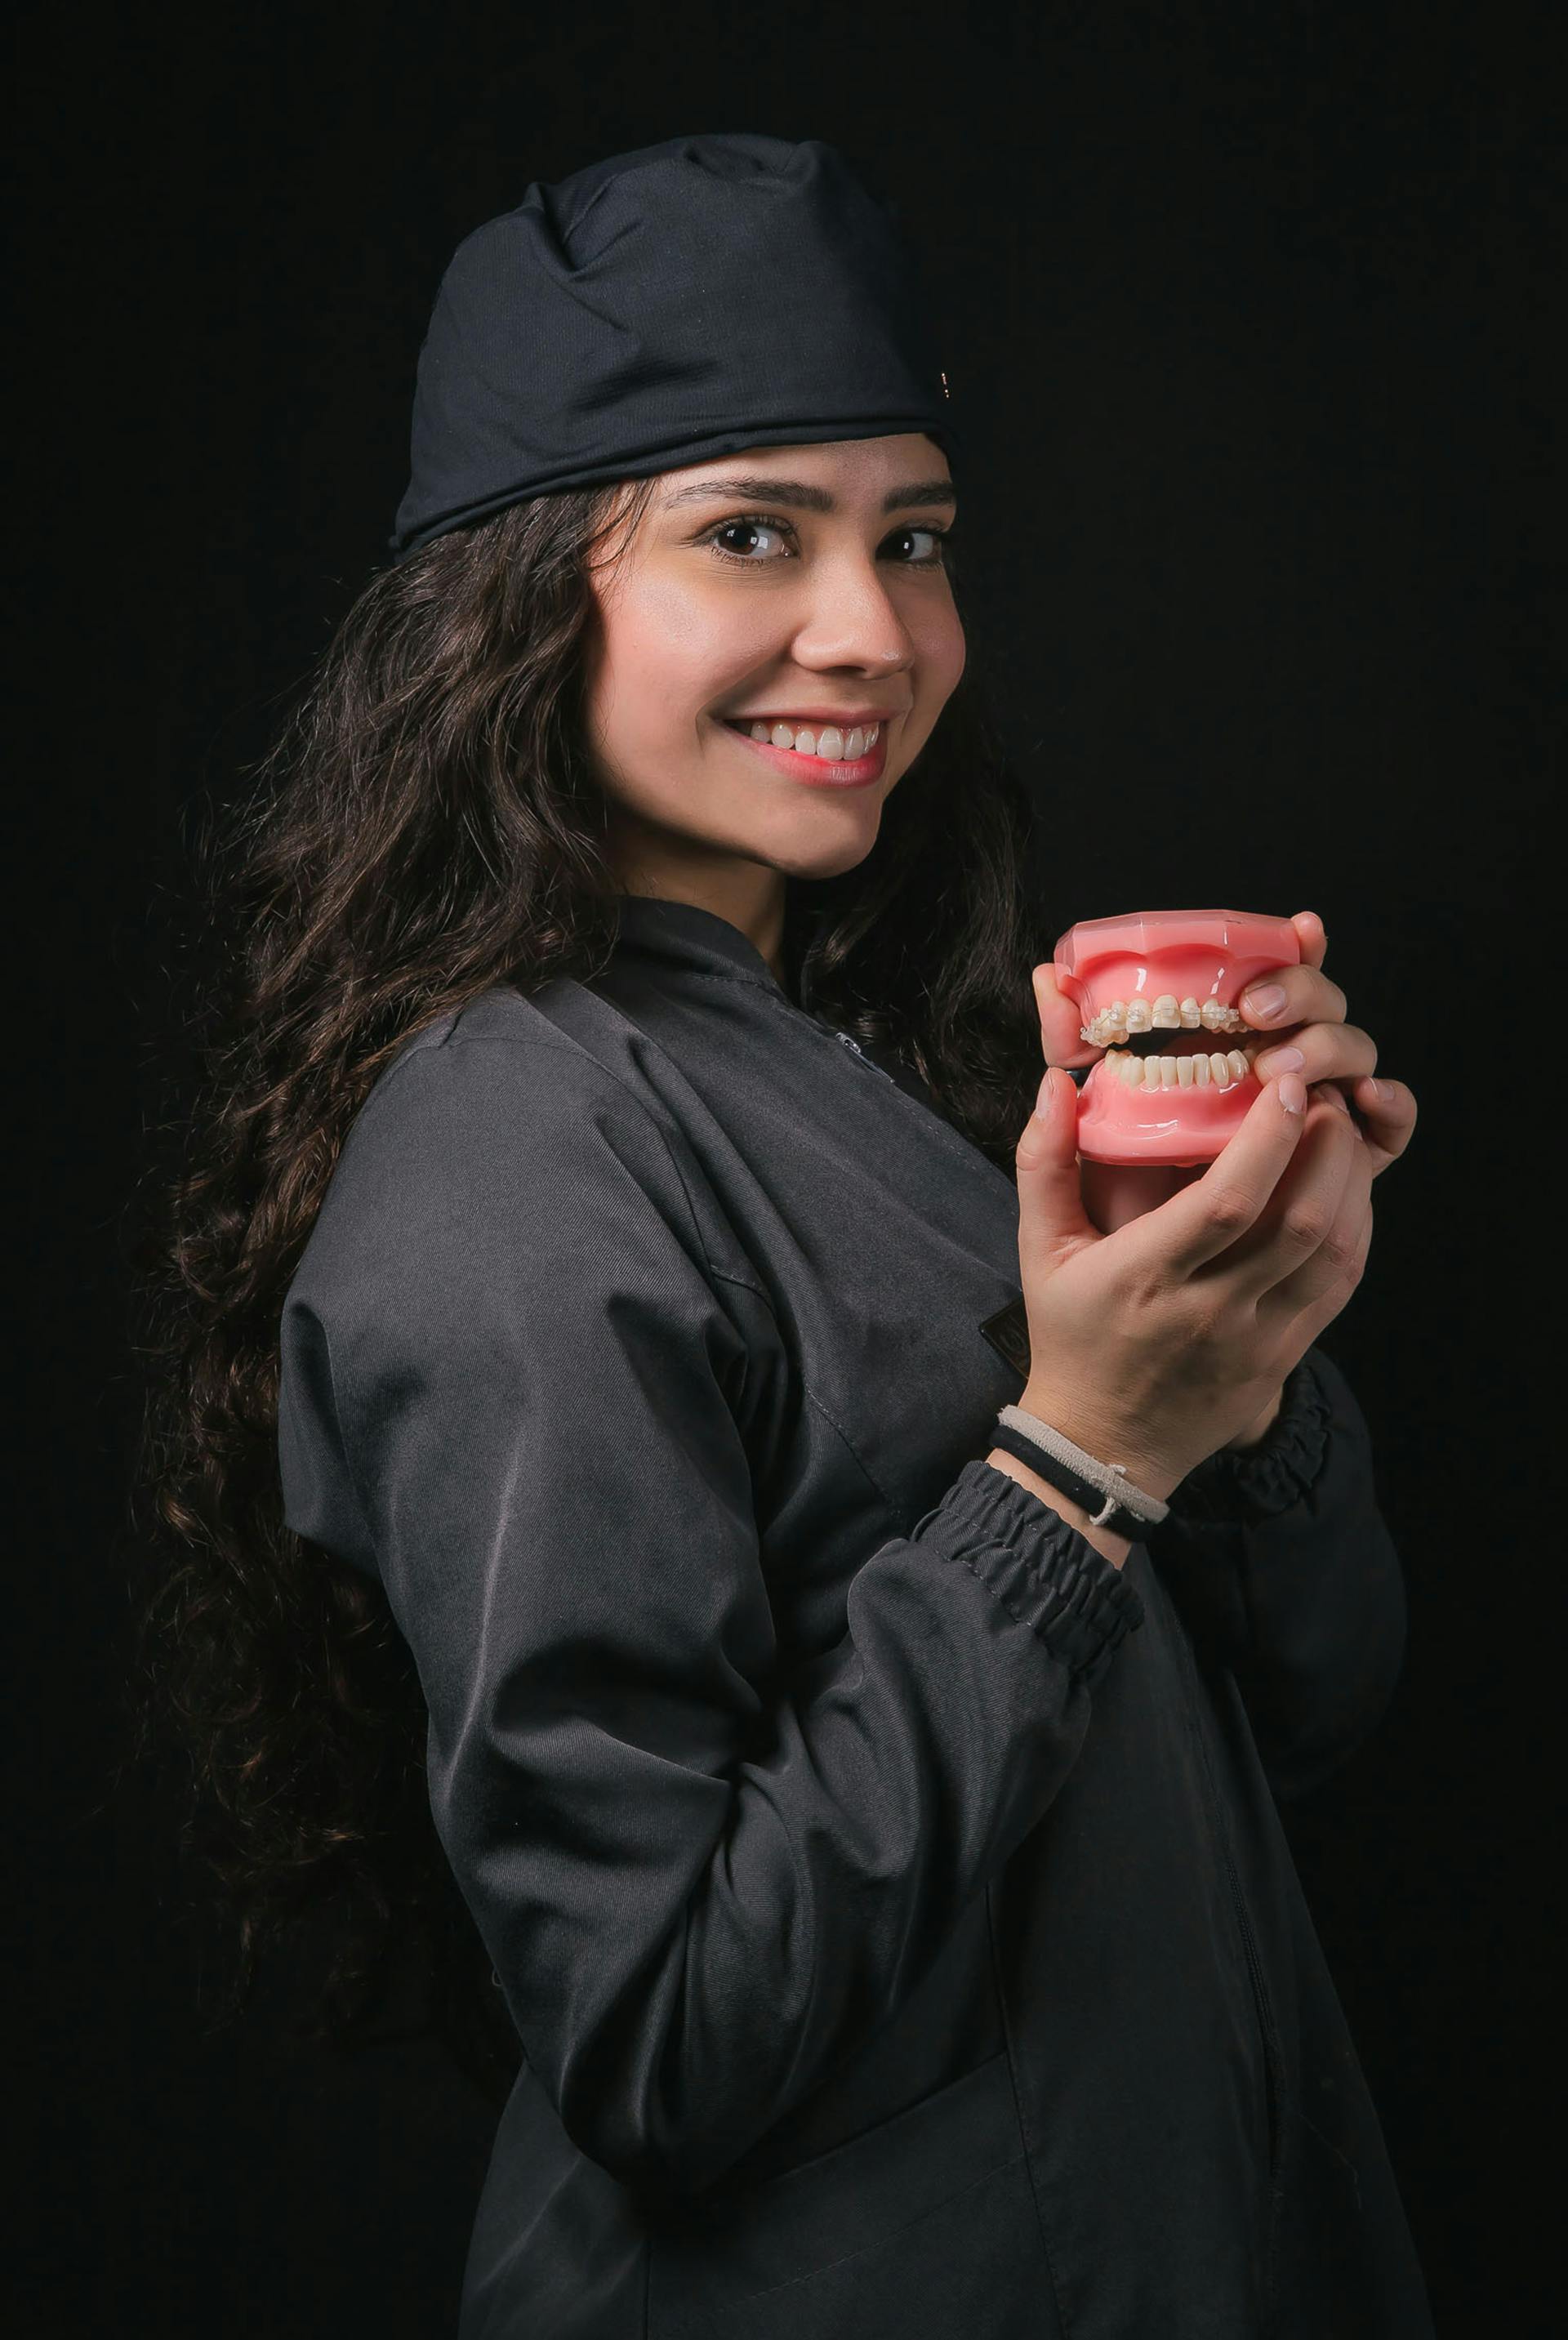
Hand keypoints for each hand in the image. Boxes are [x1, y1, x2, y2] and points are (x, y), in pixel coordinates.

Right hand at [1012, 989, 1388, 1494]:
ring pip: (1333, 1251)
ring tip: (1340, 1129)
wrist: (1104, 1444)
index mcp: (1146, 1276)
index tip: (1281, 1083)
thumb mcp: (1040, 1250)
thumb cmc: (1070, 1335)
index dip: (1267, 1139)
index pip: (1226, 1203)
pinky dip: (1356, 1225)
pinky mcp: (1286, 1355)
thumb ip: (1043, 1163)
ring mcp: (1257, 1338)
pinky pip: (1340, 1283)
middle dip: (1326, 1145)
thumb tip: (1055, 1083)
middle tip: (1323, 1092)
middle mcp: (1211, 1309)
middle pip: (1299, 1221)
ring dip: (1351, 1180)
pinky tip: (1346, 1186)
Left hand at [1031, 910, 1418, 1231]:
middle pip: (1321, 1005)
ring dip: (1334, 1046)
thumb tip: (1046, 975)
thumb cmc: (1115, 1189)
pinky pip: (1385, 1128)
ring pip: (1354, 1055)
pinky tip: (1370, 1102)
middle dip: (1304, 993)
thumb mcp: (1084, 1113)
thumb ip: (1069, 1043)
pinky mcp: (1345, 1166)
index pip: (1273, 974)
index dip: (1294, 947)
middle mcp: (1277, 1064)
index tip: (1297, 928)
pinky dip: (1391, 1108)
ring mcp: (1317, 1114)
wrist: (1144, 1282)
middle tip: (1253, 1014)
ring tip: (1288, 1065)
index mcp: (1223, 1038)